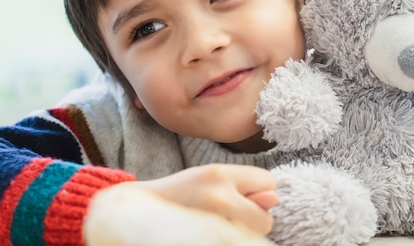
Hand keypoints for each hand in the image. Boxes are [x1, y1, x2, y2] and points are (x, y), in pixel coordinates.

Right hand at [134, 164, 277, 233]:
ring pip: (254, 235)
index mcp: (219, 174)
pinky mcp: (206, 235)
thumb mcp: (210, 178)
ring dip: (245, 232)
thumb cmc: (179, 193)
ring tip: (220, 223)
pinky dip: (232, 237)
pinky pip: (237, 240)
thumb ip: (244, 186)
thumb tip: (274, 198)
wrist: (139, 210)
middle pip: (266, 217)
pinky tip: (216, 231)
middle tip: (229, 214)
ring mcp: (213, 220)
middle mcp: (218, 196)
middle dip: (255, 218)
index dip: (260, 190)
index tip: (243, 195)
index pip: (269, 182)